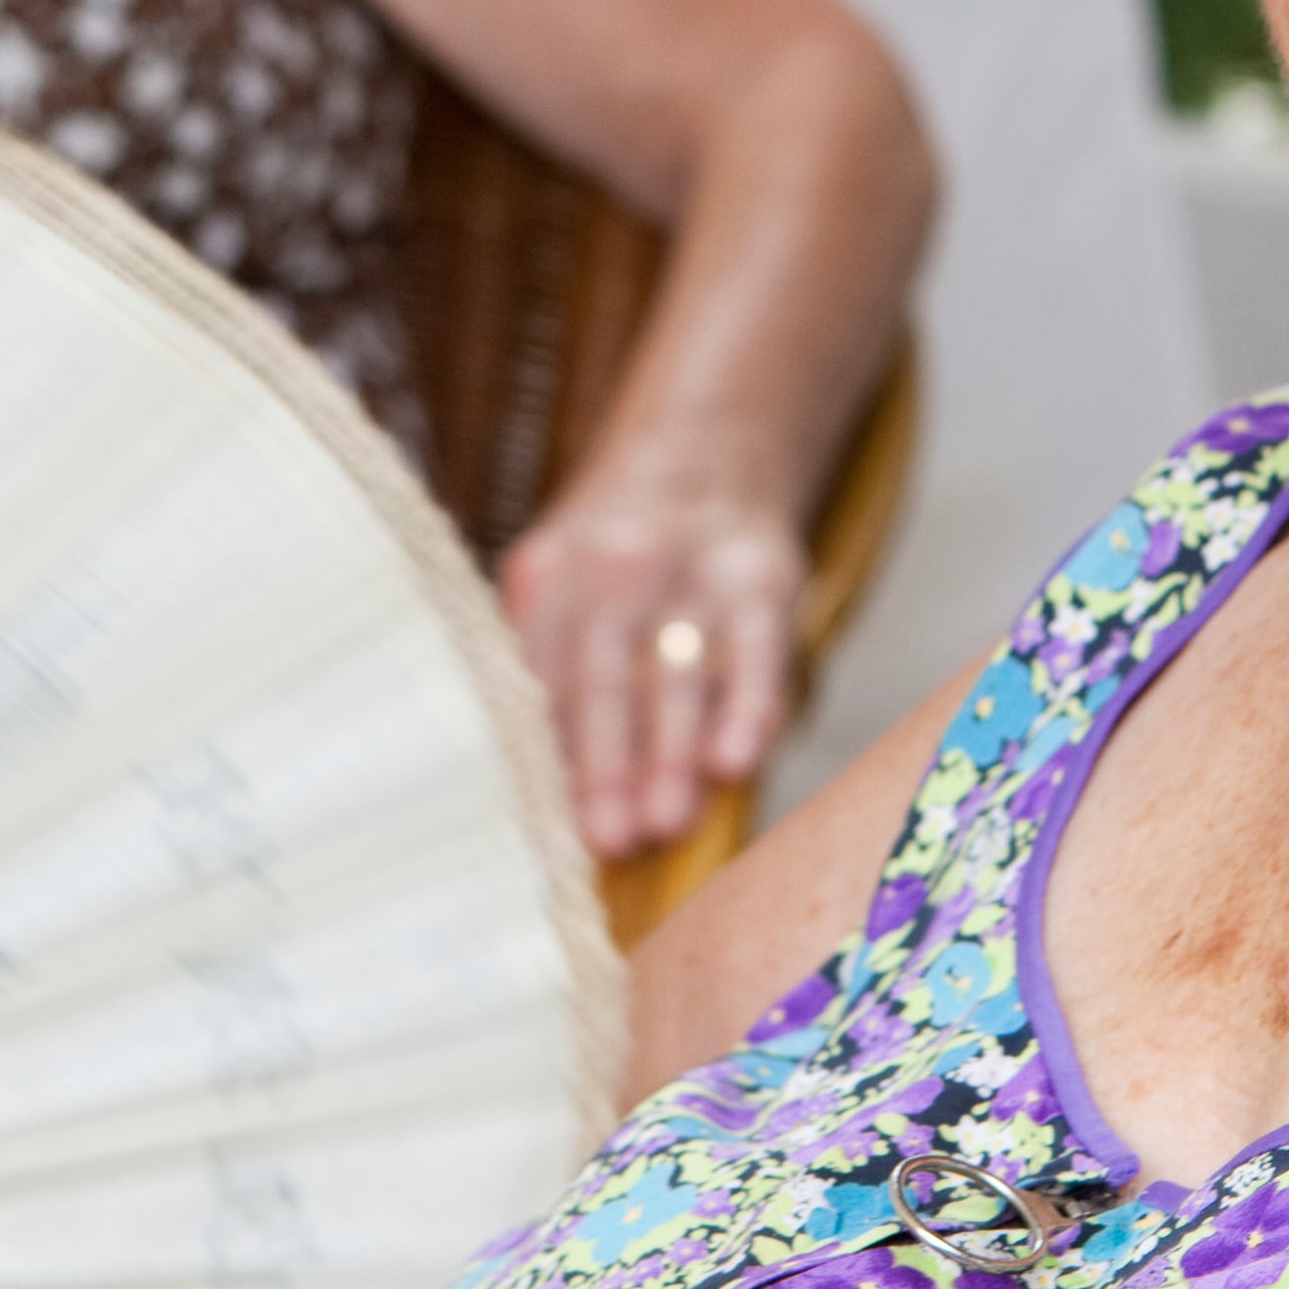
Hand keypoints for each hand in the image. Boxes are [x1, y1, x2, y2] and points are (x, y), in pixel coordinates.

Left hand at [497, 465, 812, 858]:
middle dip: (606, 760)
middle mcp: (617, 565)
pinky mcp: (764, 575)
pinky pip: (757, 648)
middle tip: (609, 838)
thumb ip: (542, 668)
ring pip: (679, 668)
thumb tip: (524, 793)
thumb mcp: (559, 584)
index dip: (542, 752)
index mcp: (550, 576)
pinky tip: (738, 759)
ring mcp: (695, 569)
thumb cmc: (619, 559)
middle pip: (604, 672)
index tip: (542, 826)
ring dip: (672, 749)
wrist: (706, 449)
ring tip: (668, 821)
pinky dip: (749, 706)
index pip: (538, 674)